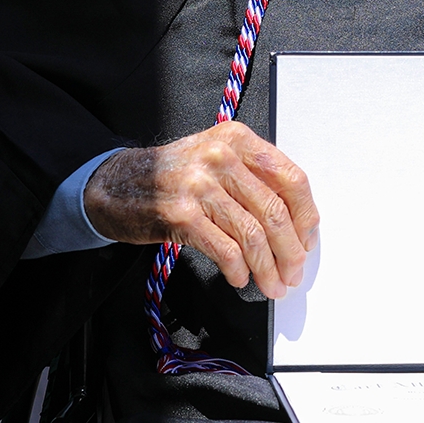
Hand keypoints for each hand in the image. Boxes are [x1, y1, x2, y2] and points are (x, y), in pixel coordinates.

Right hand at [84, 121, 320, 299]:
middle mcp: (221, 156)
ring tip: (272, 284)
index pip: (290, 178)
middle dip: (290, 251)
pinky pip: (225, 249)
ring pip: (253, 234)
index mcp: (237, 139)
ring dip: (268, 268)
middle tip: (293, 274)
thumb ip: (253, 177)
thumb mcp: (216, 157)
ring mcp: (199, 184)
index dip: (305, 216)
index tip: (308, 241)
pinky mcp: (181, 214)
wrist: (116, 184)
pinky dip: (239, 270)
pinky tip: (241, 279)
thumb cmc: (173, 175)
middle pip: (274, 211)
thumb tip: (296, 220)